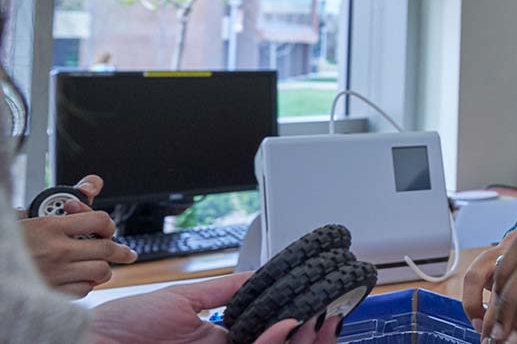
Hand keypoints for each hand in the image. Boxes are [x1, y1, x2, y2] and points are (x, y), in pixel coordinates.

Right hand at [21, 177, 136, 295]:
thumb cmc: (11, 238)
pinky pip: (84, 290)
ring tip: (98, 266)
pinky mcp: (52, 292)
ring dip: (102, 269)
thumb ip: (66, 201)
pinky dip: (85, 285)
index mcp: (51, 226)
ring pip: (100, 271)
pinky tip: (78, 279)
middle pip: (106, 249)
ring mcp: (56, 273)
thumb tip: (94, 182)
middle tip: (127, 253)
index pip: (99, 221)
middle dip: (121, 251)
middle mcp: (56, 250)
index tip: (109, 228)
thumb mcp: (34, 214)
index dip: (109, 225)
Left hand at [88, 272, 340, 343]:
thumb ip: (224, 290)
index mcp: (220, 341)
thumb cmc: (124, 325)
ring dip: (299, 339)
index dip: (298, 326)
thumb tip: (258, 275)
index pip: (270, 336)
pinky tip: (284, 326)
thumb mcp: (183, 299)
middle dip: (312, 336)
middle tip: (328, 318)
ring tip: (311, 320)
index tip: (317, 307)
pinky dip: (272, 343)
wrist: (92, 341)